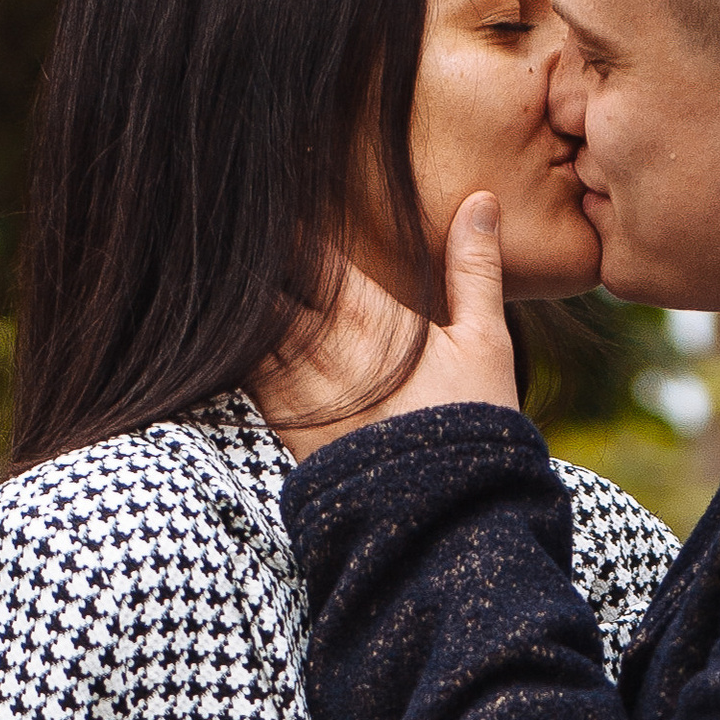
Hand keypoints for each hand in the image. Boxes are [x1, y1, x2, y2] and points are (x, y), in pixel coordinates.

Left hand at [259, 193, 520, 455]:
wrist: (443, 519)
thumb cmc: (469, 426)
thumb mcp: (486, 342)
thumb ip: (473, 268)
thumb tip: (481, 200)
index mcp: (362, 312)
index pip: (302, 247)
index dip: (286, 225)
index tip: (276, 205)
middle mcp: (315, 344)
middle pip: (261, 284)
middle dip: (251, 264)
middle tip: (243, 243)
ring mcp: (290, 388)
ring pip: (244, 328)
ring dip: (240, 307)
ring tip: (233, 285)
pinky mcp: (277, 426)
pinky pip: (242, 376)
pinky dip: (236, 353)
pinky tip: (235, 342)